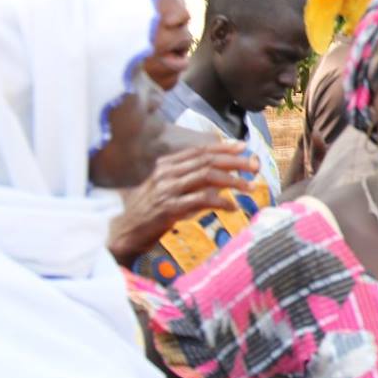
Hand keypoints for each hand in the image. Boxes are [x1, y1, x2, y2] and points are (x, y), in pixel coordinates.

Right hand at [109, 140, 255, 264]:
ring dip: (233, 180)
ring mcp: (167, 190)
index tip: (243, 147)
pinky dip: (222, 202)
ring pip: (208, 176)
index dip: (223, 148)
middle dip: (235, 162)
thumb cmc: (149, 211)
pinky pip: (202, 199)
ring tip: (250, 187)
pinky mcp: (169, 208)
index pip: (200, 151)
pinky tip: (232, 208)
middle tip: (254, 167)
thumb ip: (190, 180)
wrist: (123, 231)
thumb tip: (222, 178)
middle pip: (208, 160)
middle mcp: (166, 173)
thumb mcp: (168, 189)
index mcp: (166, 165)